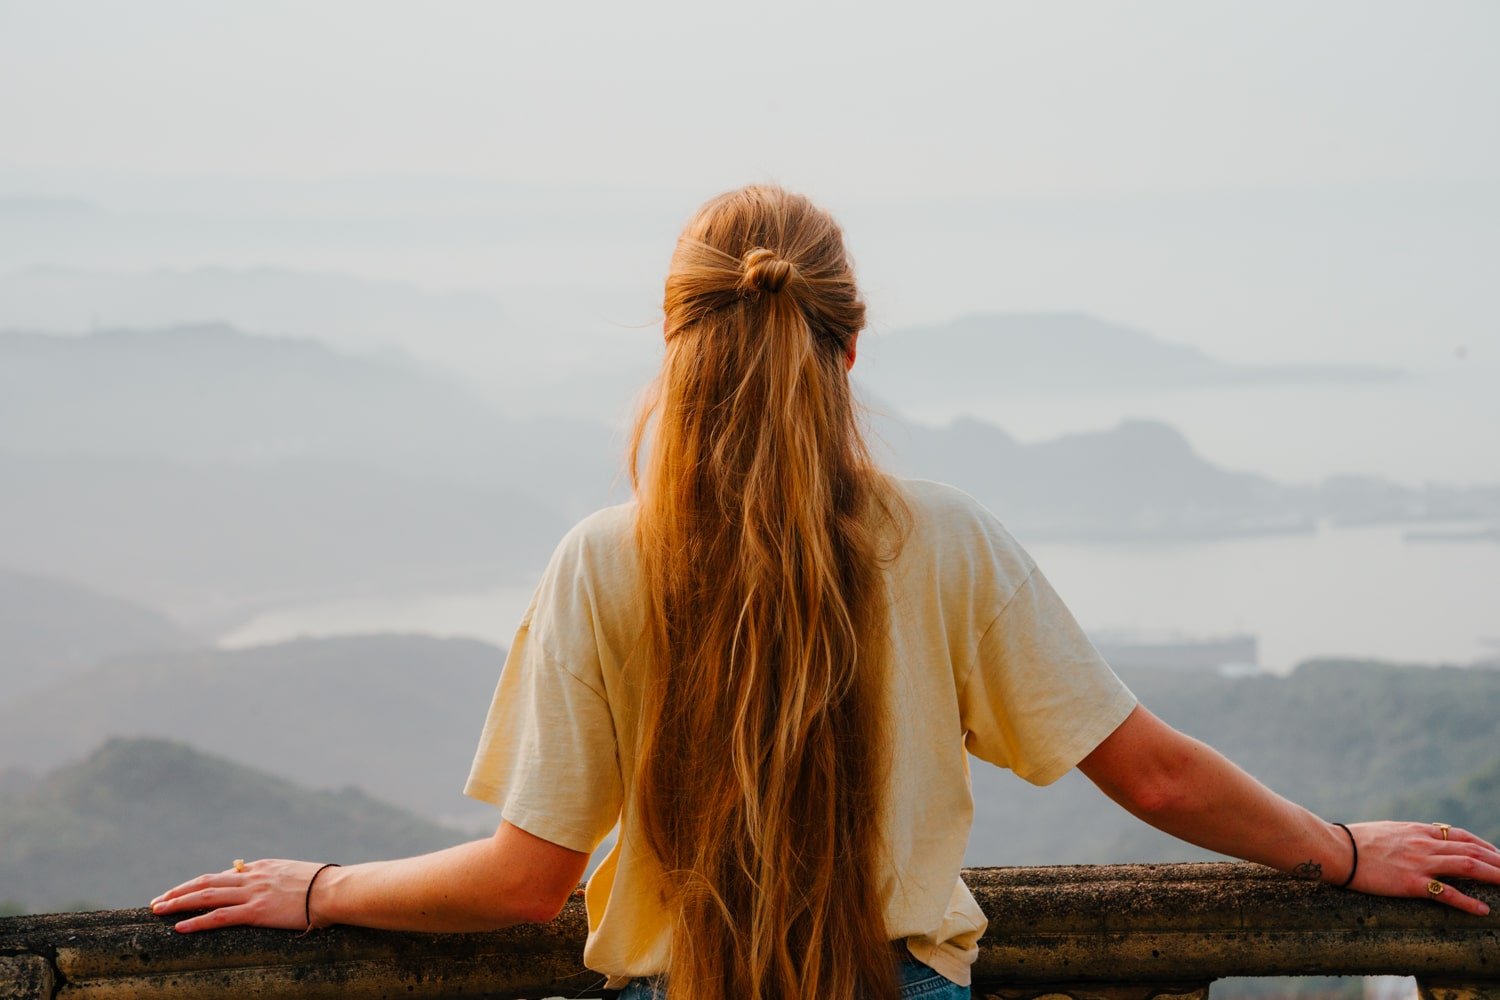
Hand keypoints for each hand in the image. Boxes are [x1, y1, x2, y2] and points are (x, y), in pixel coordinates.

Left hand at [151, 859, 329, 932]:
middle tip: (158, 900)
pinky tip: (179, 926)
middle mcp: (252, 877)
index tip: (185, 893)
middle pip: (206, 881)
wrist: (335, 890)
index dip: (200, 885)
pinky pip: (220, 916)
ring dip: (178, 902)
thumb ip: (276, 878)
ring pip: (206, 895)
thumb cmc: (323, 885)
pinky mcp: (257, 911)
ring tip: (157, 910)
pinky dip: (197, 921)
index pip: (224, 875)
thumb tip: (267, 886)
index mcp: (261, 868)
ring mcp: (253, 893)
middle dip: (179, 891)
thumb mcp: (295, 875)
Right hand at [1345, 821, 1499, 915]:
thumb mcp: (1385, 831)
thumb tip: (1417, 838)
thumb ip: (1406, 836)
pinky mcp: (1411, 883)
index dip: (1484, 845)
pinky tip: (1482, 910)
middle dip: (1497, 861)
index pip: (1460, 836)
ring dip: (1493, 875)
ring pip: (1467, 866)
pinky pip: (1445, 893)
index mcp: (1416, 830)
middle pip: (1471, 850)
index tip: (1496, 855)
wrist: (1335, 849)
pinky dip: (1467, 902)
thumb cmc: (1353, 840)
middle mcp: (1423, 844)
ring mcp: (1419, 863)